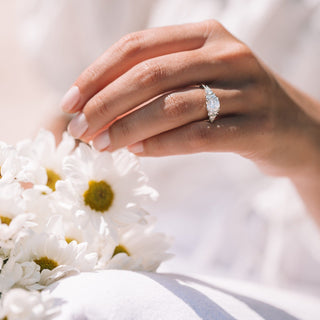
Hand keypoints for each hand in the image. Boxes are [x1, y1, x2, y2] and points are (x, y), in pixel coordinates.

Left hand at [61, 20, 319, 178]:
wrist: (294, 127)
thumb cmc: (234, 103)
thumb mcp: (198, 80)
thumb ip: (157, 86)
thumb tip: (103, 109)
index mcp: (205, 35)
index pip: (137, 47)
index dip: (97, 74)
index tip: (69, 103)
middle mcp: (226, 54)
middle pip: (150, 75)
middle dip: (105, 104)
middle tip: (79, 130)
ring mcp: (246, 88)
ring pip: (172, 106)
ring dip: (129, 128)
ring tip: (101, 145)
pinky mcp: (257, 126)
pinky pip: (199, 135)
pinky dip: (163, 145)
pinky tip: (138, 152)